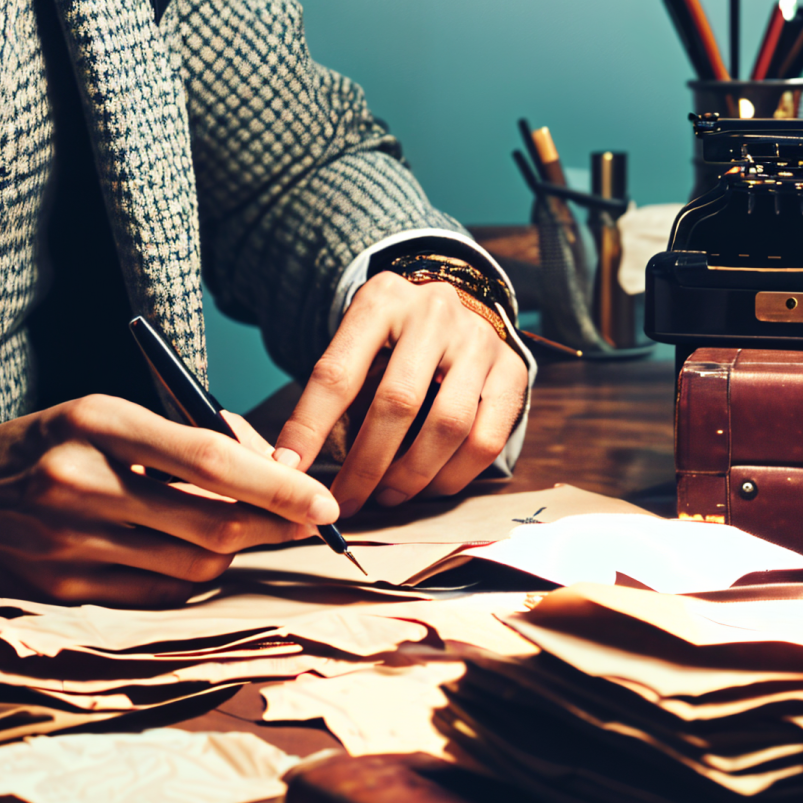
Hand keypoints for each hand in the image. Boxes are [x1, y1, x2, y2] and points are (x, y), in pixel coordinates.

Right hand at [0, 394, 338, 606]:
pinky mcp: (65, 592)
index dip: (275, 483)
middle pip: (209, 521)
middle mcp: (79, 482)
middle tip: (308, 521)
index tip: (321, 499)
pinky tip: (187, 556)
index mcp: (94, 423)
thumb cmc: (43, 448)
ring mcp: (70, 544)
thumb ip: (184, 436)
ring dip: (232, 551)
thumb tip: (271, 468)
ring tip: (237, 530)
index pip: (206, 456)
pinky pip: (159, 595)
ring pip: (192, 564)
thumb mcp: (102, 416)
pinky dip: (190, 578)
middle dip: (273, 525)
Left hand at [273, 272, 529, 518]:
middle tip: (345, 502)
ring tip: (386, 497)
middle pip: (397, 403)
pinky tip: (429, 487)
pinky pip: (486, 440)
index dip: (310, 426)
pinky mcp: (513, 370)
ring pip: (447, 426)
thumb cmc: (392, 339)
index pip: (337, 372)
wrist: (455, 308)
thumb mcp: (357, 342)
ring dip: (411, 476)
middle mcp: (434, 313)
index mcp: (380, 300)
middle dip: (365, 465)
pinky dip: (453, 476)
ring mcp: (479, 340)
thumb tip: (294, 464)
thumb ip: (334, 393)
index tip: (289, 469)